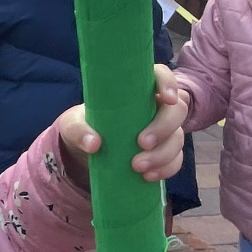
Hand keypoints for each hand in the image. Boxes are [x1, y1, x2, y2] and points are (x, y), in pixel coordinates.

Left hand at [55, 64, 187, 188]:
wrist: (85, 152)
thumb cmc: (83, 127)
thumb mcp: (72, 125)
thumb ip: (78, 130)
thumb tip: (93, 144)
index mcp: (136, 90)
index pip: (161, 75)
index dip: (169, 83)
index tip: (166, 99)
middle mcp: (155, 107)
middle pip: (177, 109)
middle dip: (163, 127)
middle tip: (141, 143)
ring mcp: (163, 131)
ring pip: (178, 137)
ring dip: (162, 154)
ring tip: (137, 167)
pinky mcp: (164, 153)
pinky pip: (175, 160)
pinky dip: (165, 169)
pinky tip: (148, 176)